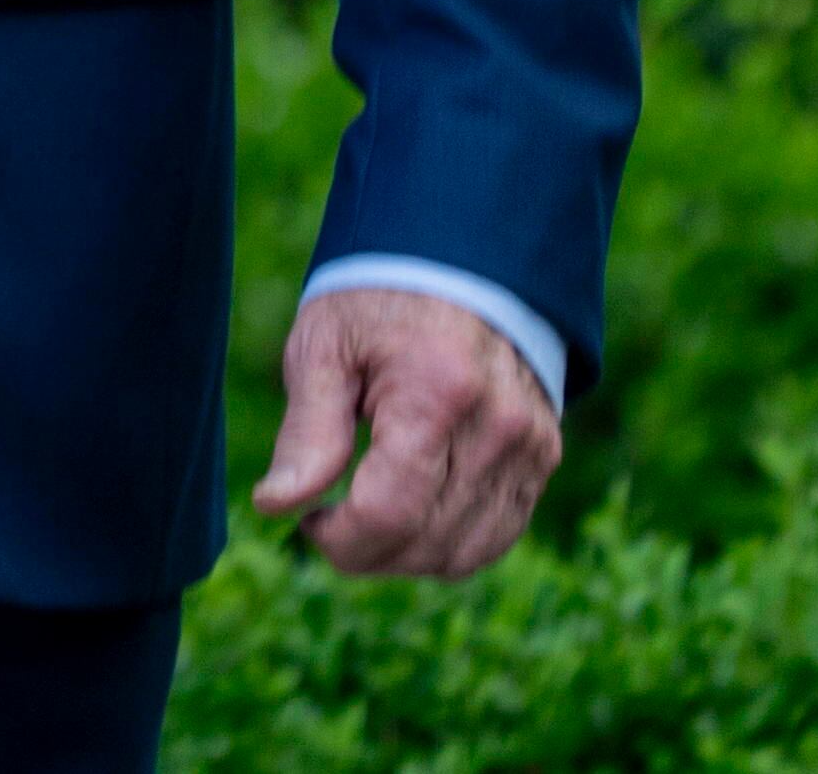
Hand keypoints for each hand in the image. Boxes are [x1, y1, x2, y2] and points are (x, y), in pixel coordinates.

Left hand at [252, 283, 559, 578]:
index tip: (306, 520)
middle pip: (427, 542)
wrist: (457, 259)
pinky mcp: (543, 455)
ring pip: (466, 552)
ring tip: (364, 520)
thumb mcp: (324, 347)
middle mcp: (497, 427)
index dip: (339, 540)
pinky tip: (410, 517)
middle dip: (364, 553)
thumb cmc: (376, 300)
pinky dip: (450, 544)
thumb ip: (307, 433)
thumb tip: (274, 506)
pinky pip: (499, 533)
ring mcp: (530, 445)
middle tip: (325, 522)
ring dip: (406, 557)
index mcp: (436, 394)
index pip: (389, 514)